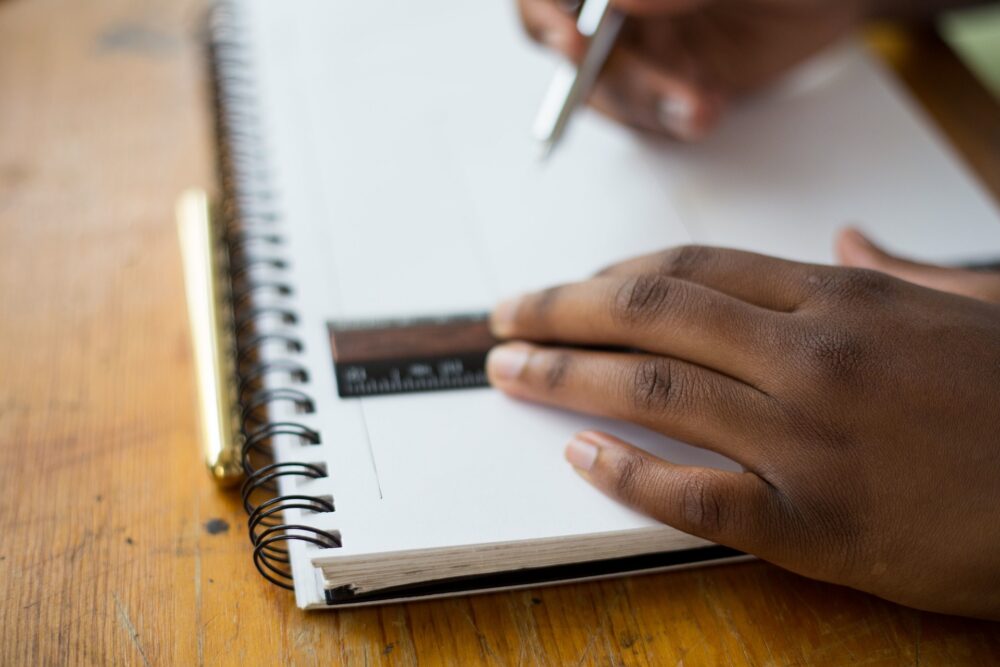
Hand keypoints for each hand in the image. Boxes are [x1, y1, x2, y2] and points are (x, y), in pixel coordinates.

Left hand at [486, 240, 999, 618]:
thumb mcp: (970, 304)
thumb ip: (897, 268)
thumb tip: (849, 236)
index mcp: (842, 299)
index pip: (691, 269)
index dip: (612, 275)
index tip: (568, 287)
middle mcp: (813, 356)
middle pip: (651, 314)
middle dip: (559, 311)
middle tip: (503, 317)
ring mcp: (809, 440)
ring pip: (652, 392)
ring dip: (563, 378)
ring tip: (508, 372)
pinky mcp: (815, 525)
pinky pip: (694, 493)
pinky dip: (626, 474)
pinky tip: (580, 459)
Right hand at [517, 0, 868, 138]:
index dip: (547, 15)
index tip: (572, 41)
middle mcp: (624, 3)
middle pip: (571, 45)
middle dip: (616, 77)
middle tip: (666, 91)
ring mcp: (643, 39)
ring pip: (610, 88)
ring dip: (651, 105)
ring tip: (704, 105)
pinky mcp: (668, 78)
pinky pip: (648, 113)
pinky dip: (674, 120)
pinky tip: (709, 104)